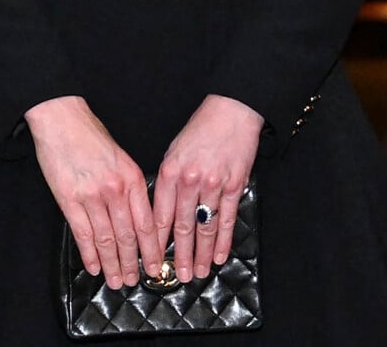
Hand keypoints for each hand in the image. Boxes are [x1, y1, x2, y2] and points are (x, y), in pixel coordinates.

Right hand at [25, 95, 161, 288]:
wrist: (62, 117)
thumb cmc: (90, 133)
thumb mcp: (120, 156)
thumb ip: (129, 185)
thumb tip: (136, 216)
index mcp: (131, 177)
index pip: (147, 223)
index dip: (152, 249)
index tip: (156, 266)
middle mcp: (115, 189)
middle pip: (128, 236)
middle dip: (133, 263)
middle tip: (135, 281)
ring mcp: (91, 196)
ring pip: (106, 240)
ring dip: (112, 264)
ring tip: (116, 281)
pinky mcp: (69, 199)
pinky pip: (82, 233)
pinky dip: (89, 254)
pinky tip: (94, 267)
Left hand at [152, 94, 262, 282]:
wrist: (231, 111)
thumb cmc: (200, 129)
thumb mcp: (174, 150)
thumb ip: (167, 180)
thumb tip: (161, 211)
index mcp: (170, 171)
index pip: (158, 214)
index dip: (155, 241)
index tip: (152, 259)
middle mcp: (189, 180)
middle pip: (182, 226)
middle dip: (178, 254)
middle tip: (176, 275)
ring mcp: (213, 184)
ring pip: (205, 227)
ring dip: (200, 253)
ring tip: (197, 272)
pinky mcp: (234, 185)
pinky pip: (226, 219)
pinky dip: (222, 241)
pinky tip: (218, 256)